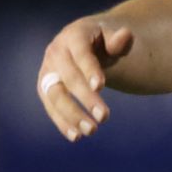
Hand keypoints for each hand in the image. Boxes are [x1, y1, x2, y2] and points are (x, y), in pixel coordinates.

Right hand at [37, 16, 132, 141]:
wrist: (80, 44)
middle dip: (85, 98)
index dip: (90, 70)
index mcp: (73, 36)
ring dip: (71, 114)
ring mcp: (47, 71)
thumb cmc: (101, 41)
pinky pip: (50, 106)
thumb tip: (127, 35)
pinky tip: (75, 136)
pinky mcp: (45, 87)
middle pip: (68, 78)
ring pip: (55, 95)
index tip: (100, 87)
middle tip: (104, 117)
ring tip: (91, 131)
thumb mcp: (112, 38)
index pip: (81, 54)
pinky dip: (62, 121)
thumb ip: (119, 41)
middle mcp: (55, 53)